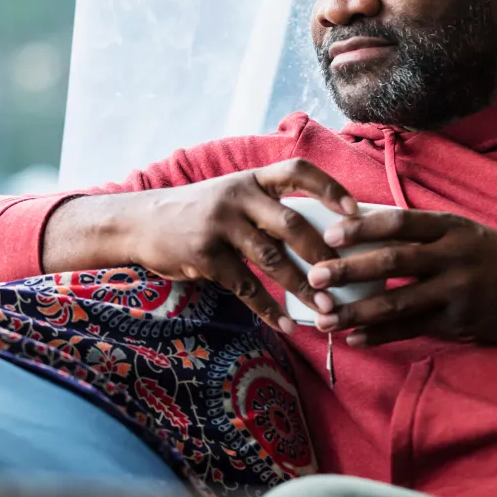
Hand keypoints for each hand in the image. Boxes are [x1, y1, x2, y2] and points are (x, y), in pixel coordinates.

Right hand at [120, 159, 356, 332]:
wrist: (140, 222)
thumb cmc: (199, 213)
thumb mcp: (233, 196)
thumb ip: (268, 208)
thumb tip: (323, 236)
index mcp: (252, 180)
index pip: (298, 171)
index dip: (330, 188)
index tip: (356, 211)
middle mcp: (238, 197)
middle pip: (291, 222)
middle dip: (323, 253)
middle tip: (348, 276)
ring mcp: (220, 226)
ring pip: (272, 260)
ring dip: (303, 287)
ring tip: (327, 309)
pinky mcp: (204, 256)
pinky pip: (245, 287)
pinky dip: (269, 309)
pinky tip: (287, 325)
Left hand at [304, 209, 496, 346]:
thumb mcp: (468, 233)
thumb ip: (427, 233)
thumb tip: (371, 229)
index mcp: (452, 228)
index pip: (400, 223)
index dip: (362, 227)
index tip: (331, 233)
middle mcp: (453, 257)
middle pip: (392, 261)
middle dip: (349, 270)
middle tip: (314, 276)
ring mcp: (457, 292)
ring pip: (398, 302)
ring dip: (357, 311)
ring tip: (324, 318)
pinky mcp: (459, 323)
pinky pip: (413, 329)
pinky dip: (382, 335)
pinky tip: (356, 339)